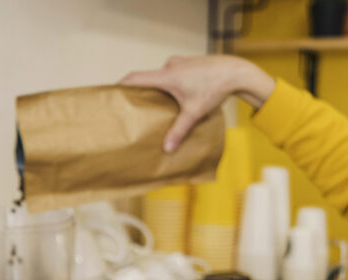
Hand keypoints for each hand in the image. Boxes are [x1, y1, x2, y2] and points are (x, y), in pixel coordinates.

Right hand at [119, 55, 275, 151]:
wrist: (236, 72)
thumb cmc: (215, 88)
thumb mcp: (195, 112)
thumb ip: (179, 130)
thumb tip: (166, 149)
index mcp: (166, 75)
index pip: (135, 77)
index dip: (120, 85)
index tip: (111, 94)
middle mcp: (170, 66)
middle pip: (147, 78)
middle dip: (140, 92)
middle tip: (134, 107)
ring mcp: (179, 62)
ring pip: (161, 76)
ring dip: (157, 89)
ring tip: (156, 105)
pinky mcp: (188, 63)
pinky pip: (172, 73)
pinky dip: (169, 84)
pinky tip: (175, 97)